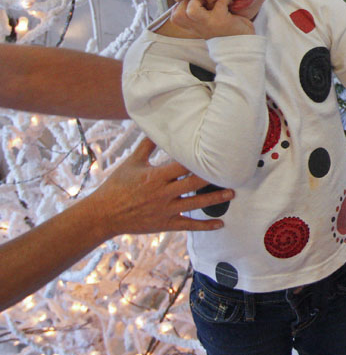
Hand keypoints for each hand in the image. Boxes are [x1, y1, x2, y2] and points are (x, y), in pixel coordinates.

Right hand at [85, 138, 233, 236]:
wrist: (103, 214)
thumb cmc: (117, 186)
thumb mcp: (131, 163)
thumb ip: (147, 146)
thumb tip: (157, 128)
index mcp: (155, 176)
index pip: (182, 166)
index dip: (199, 160)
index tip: (216, 152)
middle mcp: (163, 193)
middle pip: (193, 184)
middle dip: (213, 178)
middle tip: (232, 172)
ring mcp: (165, 210)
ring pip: (195, 204)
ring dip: (215, 199)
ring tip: (232, 193)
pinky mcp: (165, 223)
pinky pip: (188, 225)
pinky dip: (204, 226)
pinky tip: (220, 224)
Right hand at [165, 0, 254, 38]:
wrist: (243, 45)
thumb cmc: (227, 31)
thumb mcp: (209, 23)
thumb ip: (200, 13)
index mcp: (194, 27)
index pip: (175, 16)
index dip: (181, 6)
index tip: (193, 3)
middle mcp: (198, 27)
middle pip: (178, 14)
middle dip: (188, 1)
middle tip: (202, 1)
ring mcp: (209, 24)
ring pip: (191, 10)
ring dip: (199, 1)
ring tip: (210, 2)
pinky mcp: (222, 20)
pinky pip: (219, 2)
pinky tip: (230, 3)